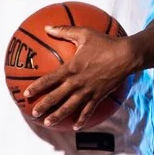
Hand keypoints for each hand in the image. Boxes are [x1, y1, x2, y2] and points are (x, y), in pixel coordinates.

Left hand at [23, 24, 138, 127]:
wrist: (127, 55)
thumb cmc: (105, 43)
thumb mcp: (84, 33)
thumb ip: (64, 31)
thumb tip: (47, 27)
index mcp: (71, 68)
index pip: (49, 79)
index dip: (37, 87)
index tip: (26, 93)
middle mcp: (77, 82)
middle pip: (56, 97)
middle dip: (43, 106)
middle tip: (33, 113)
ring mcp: (87, 91)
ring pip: (69, 107)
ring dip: (57, 116)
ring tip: (47, 123)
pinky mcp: (98, 96)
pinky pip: (88, 111)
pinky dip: (81, 120)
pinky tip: (75, 127)